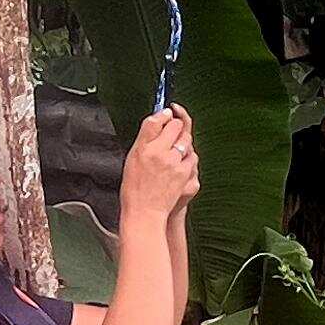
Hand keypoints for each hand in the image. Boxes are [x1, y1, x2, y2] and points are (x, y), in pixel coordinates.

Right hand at [119, 105, 198, 220]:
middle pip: (175, 125)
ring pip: (186, 139)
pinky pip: (192, 155)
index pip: (155, 120)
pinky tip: (179, 163)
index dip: (162, 113)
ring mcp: (174, 163)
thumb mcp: (132, 159)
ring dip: (182, 140)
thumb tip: (157, 122)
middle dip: (176, 124)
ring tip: (174, 149)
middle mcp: (159, 153)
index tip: (166, 112)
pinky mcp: (184, 172)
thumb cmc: (135, 188)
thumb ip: (145, 139)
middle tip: (172, 128)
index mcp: (143, 148)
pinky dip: (187, 156)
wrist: (144, 212)